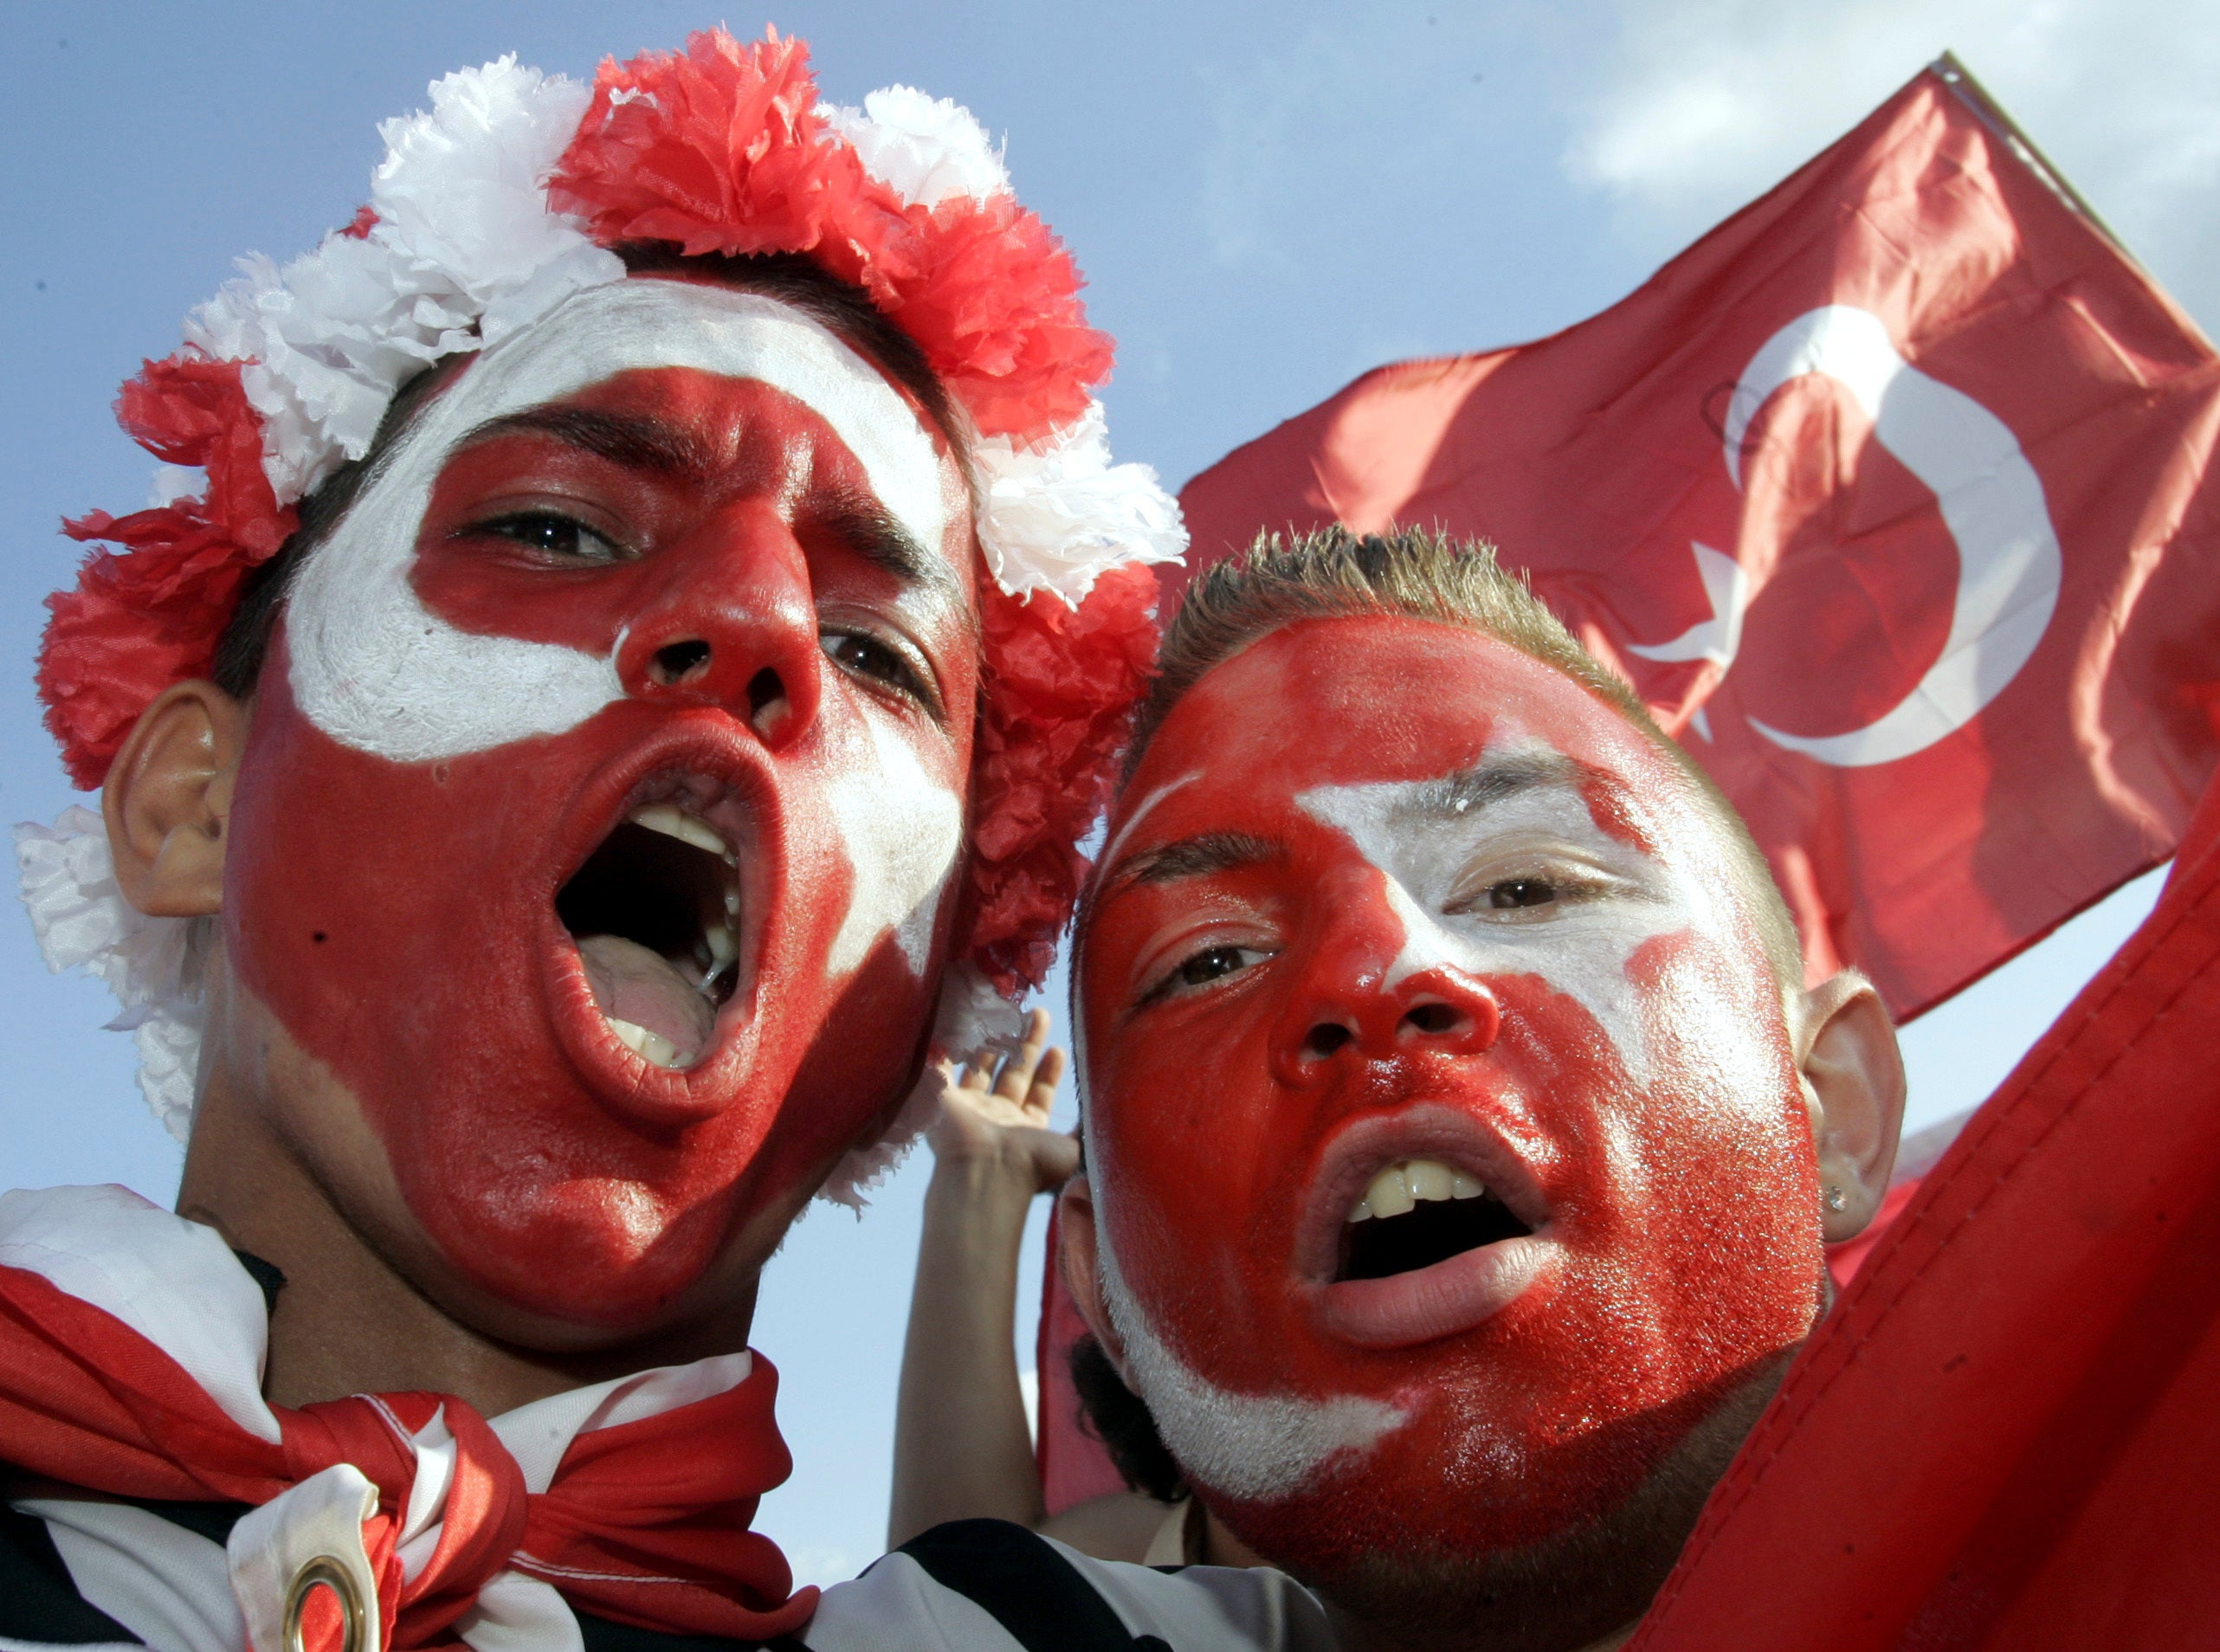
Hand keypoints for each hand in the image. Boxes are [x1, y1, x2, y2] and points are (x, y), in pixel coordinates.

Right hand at [927, 1007, 1078, 1193]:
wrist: (990, 1171)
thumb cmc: (1033, 1165)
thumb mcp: (1073, 1150)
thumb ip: (1085, 1131)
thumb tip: (1102, 1119)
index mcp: (1027, 1132)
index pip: (1039, 1095)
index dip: (1049, 1073)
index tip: (1058, 1049)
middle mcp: (998, 1119)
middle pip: (1014, 1074)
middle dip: (1027, 1044)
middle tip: (1038, 1013)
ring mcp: (970, 1109)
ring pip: (983, 1067)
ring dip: (996, 1040)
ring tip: (1011, 1010)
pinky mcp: (943, 1098)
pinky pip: (942, 1067)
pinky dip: (947, 1048)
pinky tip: (959, 1024)